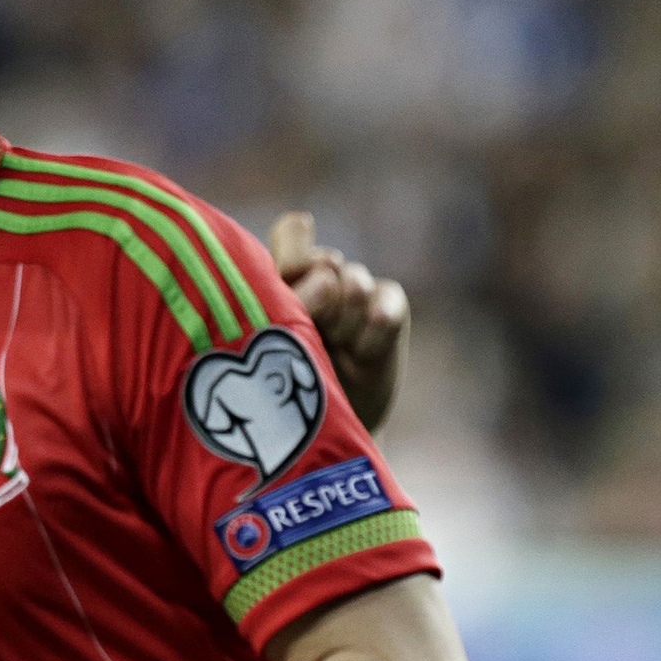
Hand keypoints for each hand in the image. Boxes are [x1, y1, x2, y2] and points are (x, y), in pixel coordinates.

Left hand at [269, 212, 409, 433]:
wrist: (326, 427)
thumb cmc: (283, 380)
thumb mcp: (270, 333)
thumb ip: (286, 286)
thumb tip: (311, 241)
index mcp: (284, 271)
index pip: (294, 233)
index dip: (293, 261)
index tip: (288, 289)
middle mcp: (322, 273)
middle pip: (324, 262)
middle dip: (314, 306)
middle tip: (310, 340)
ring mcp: (358, 287)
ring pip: (354, 285)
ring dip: (341, 327)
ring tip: (333, 353)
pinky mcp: (390, 306)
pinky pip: (385, 308)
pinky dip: (370, 338)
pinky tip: (362, 356)